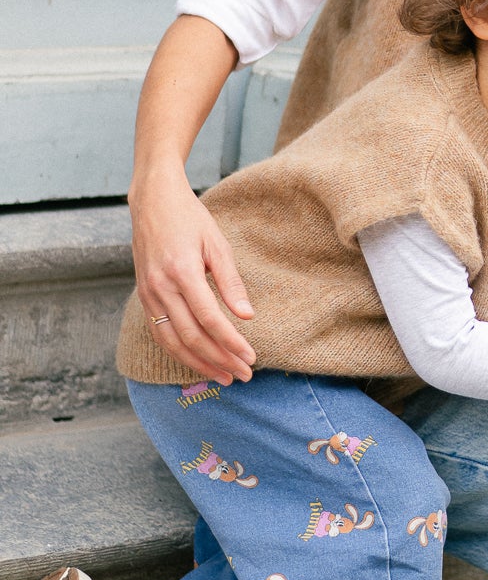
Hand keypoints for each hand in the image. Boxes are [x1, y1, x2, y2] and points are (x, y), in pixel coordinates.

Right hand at [129, 161, 255, 381]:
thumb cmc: (189, 219)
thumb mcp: (217, 243)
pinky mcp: (144, 297)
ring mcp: (148, 294)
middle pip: (191, 336)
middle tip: (243, 375)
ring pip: (172, 341)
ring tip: (223, 377)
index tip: (251, 357)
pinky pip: (159, 333)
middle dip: (219, 360)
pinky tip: (197, 362)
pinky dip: (178, 352)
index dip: (231, 342)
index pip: (209, 319)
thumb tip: (247, 316)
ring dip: (199, 364)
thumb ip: (231, 281)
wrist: (152, 202)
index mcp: (182, 272)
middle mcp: (160, 287)